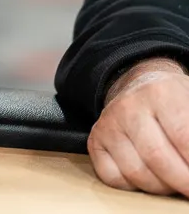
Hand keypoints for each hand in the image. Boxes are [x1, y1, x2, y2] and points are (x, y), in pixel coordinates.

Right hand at [87, 58, 188, 195]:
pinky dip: (133, 186)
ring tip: (173, 179)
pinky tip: (147, 174)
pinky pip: (112, 178)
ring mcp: (108, 124)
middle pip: (158, 158)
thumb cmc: (173, 102)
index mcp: (160, 93)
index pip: (184, 138)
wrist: (140, 87)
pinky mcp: (95, 141)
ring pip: (136, 173)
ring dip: (161, 186)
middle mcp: (129, 106)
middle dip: (182, 181)